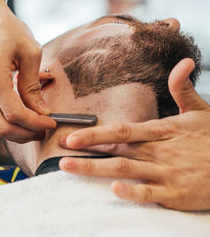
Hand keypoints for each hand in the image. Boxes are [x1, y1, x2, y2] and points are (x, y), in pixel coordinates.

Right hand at [0, 0, 55, 165]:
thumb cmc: (6, 28)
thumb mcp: (29, 52)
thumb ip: (32, 87)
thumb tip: (41, 114)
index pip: (16, 114)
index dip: (36, 123)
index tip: (51, 123)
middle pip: (2, 125)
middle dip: (26, 133)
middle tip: (43, 130)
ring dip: (11, 134)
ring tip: (29, 131)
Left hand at [59, 58, 209, 210]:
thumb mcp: (202, 111)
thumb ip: (183, 89)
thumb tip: (183, 62)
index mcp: (162, 131)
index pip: (121, 130)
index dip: (95, 133)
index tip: (71, 135)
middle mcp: (159, 151)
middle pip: (116, 151)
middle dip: (86, 152)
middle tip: (60, 154)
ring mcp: (167, 173)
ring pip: (125, 170)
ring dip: (96, 170)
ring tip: (69, 168)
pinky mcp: (176, 194)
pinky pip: (151, 193)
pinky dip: (133, 192)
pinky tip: (114, 189)